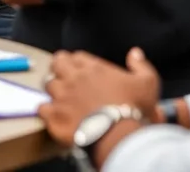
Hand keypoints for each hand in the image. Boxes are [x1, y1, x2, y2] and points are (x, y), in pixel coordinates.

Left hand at [38, 48, 160, 147]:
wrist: (119, 135)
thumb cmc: (134, 109)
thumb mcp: (147, 83)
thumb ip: (140, 65)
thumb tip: (134, 53)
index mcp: (93, 68)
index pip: (77, 56)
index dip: (76, 61)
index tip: (78, 68)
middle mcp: (74, 78)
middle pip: (57, 63)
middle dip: (58, 67)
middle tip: (63, 76)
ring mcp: (62, 96)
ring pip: (48, 84)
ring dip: (53, 89)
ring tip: (58, 97)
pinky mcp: (54, 115)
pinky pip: (41, 108)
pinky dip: (45, 110)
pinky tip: (51, 114)